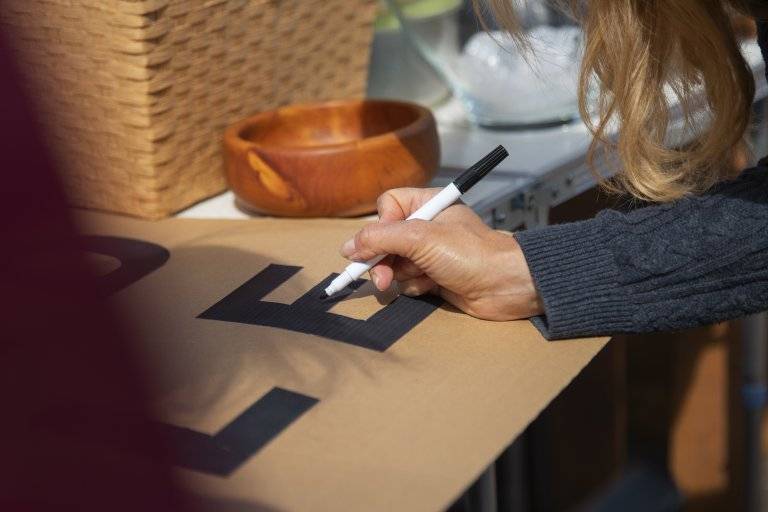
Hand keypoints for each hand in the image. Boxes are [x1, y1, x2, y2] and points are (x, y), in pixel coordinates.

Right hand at [340, 188, 543, 320]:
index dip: (380, 225)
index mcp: (428, 203)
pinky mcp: (434, 276)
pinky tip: (432, 286)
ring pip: (393, 263)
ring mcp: (430, 253)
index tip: (380, 243)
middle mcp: (427, 226)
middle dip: (382, 259)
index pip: (387, 206)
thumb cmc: (471, 253)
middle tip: (381, 278)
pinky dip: (414, 286)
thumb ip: (380, 238)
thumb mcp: (420, 238)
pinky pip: (406, 281)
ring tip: (421, 279)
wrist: (505, 286)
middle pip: (385, 239)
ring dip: (400, 275)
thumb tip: (348, 248)